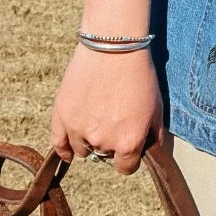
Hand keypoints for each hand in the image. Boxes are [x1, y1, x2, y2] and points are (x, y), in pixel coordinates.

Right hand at [51, 44, 164, 174]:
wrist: (114, 47)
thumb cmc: (139, 74)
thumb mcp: (157, 106)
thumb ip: (154, 136)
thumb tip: (153, 152)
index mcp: (128, 142)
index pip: (127, 167)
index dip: (131, 157)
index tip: (131, 146)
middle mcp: (102, 141)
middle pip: (105, 155)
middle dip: (111, 142)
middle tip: (115, 119)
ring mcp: (78, 131)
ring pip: (83, 150)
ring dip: (90, 140)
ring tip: (98, 119)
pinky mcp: (61, 117)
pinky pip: (59, 145)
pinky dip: (64, 149)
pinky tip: (69, 152)